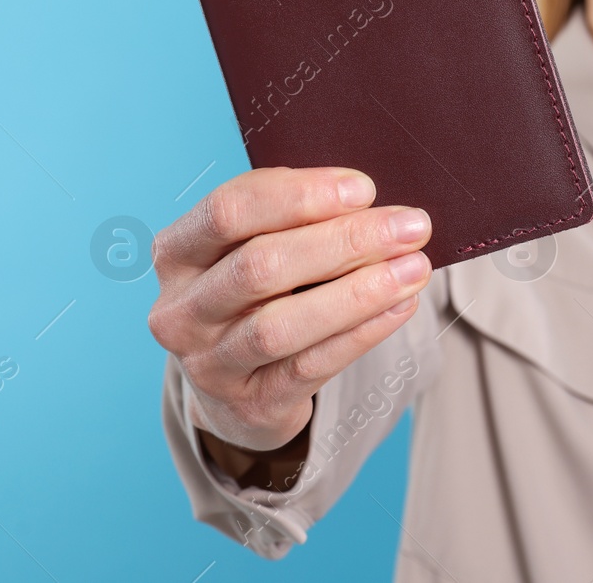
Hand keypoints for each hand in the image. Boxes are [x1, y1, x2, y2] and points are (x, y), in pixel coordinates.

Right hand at [148, 166, 432, 453]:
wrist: (238, 386)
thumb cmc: (260, 293)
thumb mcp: (259, 246)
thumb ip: (300, 219)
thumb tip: (375, 206)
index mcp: (177, 252)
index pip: (229, 210)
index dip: (299, 195)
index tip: (365, 188)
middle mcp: (182, 309)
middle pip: (260, 266)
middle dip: (344, 241)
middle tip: (411, 227)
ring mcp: (209, 363)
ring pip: (282, 325)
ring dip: (359, 292)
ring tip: (414, 268)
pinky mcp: (249, 403)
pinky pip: (310, 367)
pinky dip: (361, 332)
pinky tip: (401, 305)